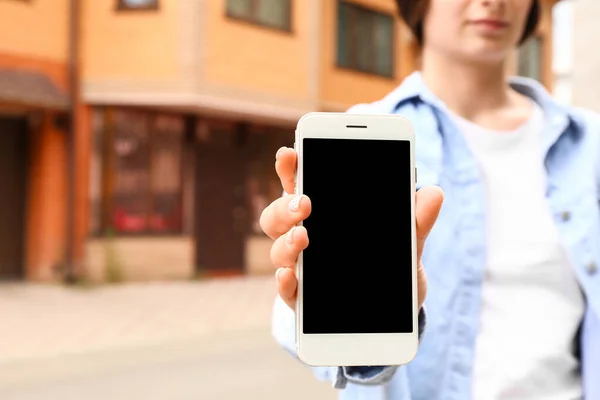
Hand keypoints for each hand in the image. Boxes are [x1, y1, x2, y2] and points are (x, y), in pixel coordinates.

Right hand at [260, 146, 443, 310]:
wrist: (393, 309)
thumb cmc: (388, 260)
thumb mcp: (407, 238)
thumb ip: (416, 218)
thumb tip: (434, 193)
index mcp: (324, 212)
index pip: (299, 183)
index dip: (290, 167)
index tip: (290, 153)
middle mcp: (304, 235)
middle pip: (276, 215)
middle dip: (285, 205)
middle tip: (305, 203)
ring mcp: (300, 267)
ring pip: (277, 249)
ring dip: (286, 241)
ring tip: (303, 237)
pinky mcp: (302, 298)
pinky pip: (286, 289)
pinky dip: (284, 281)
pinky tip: (291, 275)